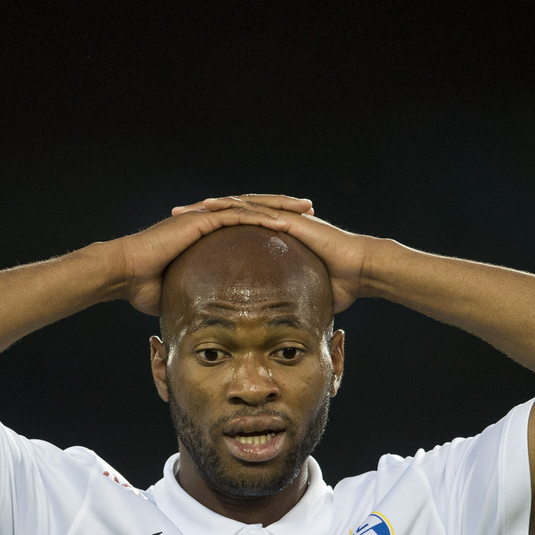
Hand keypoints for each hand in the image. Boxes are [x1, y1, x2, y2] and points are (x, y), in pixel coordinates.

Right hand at [115, 196, 312, 314]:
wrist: (124, 273)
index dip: (272, 222)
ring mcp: (204, 217)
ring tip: (305, 207)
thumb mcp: (180, 291)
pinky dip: (259, 215)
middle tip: (311, 210)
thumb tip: (207, 321)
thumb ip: (196, 299)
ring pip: (251, 205)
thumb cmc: (144, 287)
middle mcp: (208, 219)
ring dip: (280, 205)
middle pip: (255, 208)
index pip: (247, 223)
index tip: (297, 228)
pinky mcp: (199, 220)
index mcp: (207, 232)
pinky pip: (235, 215)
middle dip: (284, 207)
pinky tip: (281, 218)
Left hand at [171, 195, 375, 311]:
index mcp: (273, 239)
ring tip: (187, 208)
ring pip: (240, 206)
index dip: (208, 231)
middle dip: (201, 214)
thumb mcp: (301, 295)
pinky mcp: (290, 220)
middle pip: (231, 214)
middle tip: (174, 215)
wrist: (360, 271)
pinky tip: (216, 207)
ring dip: (212, 206)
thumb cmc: (338, 286)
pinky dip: (236, 207)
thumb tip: (273, 328)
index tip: (182, 237)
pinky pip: (259, 209)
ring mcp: (283, 218)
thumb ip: (284, 305)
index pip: (234, 231)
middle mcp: (275, 223)